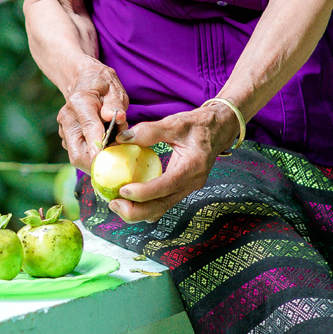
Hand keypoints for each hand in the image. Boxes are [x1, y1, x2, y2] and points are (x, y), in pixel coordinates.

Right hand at [57, 60, 128, 172]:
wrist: (83, 81)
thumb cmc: (102, 85)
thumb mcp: (113, 88)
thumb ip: (115, 103)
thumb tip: (116, 117)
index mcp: (79, 102)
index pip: (89, 127)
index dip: (97, 144)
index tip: (104, 158)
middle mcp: (67, 118)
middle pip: (78, 152)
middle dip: (97, 162)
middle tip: (118, 160)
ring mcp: (64, 130)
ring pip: (78, 156)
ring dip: (97, 158)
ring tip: (112, 146)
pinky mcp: (66, 139)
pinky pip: (79, 154)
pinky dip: (93, 155)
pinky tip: (104, 145)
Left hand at [104, 102, 236, 222]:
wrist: (218, 130)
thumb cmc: (198, 125)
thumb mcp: (175, 123)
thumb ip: (149, 130)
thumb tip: (122, 137)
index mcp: (192, 167)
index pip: (166, 186)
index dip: (143, 193)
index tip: (122, 191)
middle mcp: (191, 183)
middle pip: (162, 206)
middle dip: (136, 211)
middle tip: (113, 203)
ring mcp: (187, 189)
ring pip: (161, 209)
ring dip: (138, 211)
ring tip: (116, 203)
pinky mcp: (182, 189)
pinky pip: (162, 203)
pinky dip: (145, 205)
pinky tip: (129, 198)